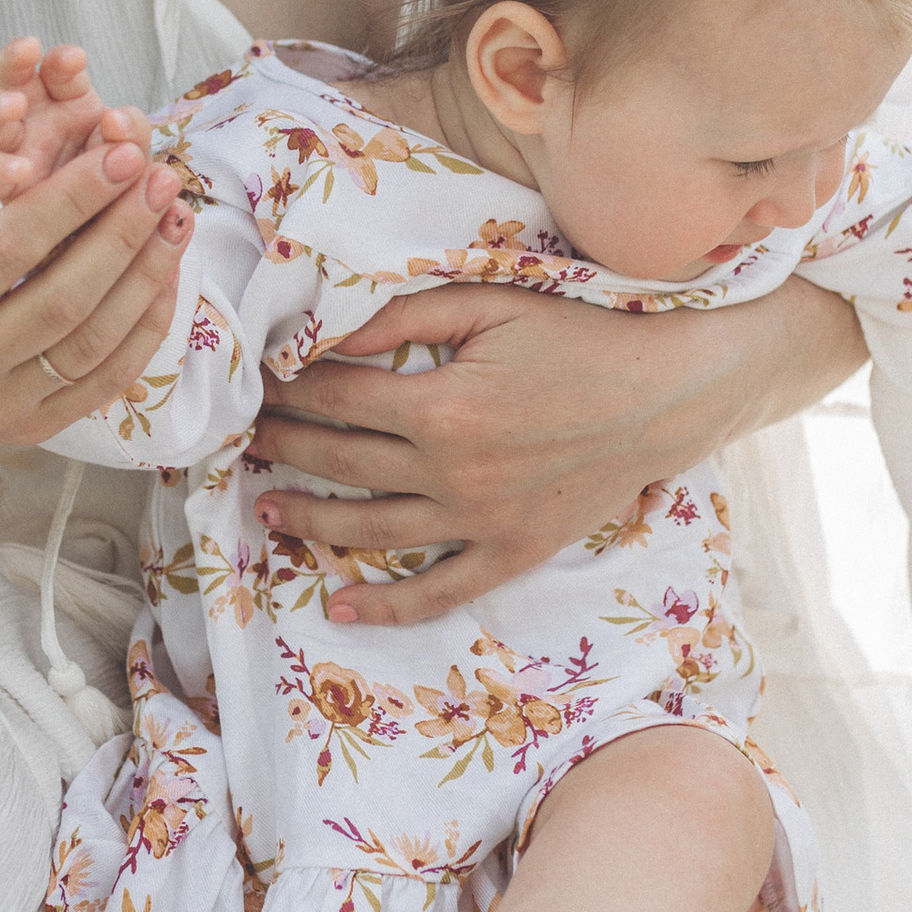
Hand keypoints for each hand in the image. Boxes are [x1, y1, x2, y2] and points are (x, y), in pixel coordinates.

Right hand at [0, 40, 192, 584]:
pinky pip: (105, 383)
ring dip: (145, 278)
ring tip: (177, 218)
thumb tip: (19, 128)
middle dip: (121, 233)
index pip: (8, 249)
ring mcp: (2, 407)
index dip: (71, 200)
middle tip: (162, 177)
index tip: (120, 154)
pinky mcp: (34, 429)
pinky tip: (166, 278)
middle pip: (62, 299)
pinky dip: (144, 330)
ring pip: (93, 345)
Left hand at [247, 273, 866, 628]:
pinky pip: (438, 590)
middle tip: (243, 434)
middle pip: (340, 461)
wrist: (669, 393)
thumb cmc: (582, 336)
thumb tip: (329, 329)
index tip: (258, 377)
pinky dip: (385, 604)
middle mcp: (452, 473)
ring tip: (265, 506)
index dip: (290, 385)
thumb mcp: (493, 305)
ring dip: (308, 520)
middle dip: (283, 444)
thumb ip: (407, 315)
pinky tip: (337, 606)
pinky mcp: (511, 552)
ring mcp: (480, 522)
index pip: (337, 397)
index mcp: (442, 406)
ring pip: (369, 529)